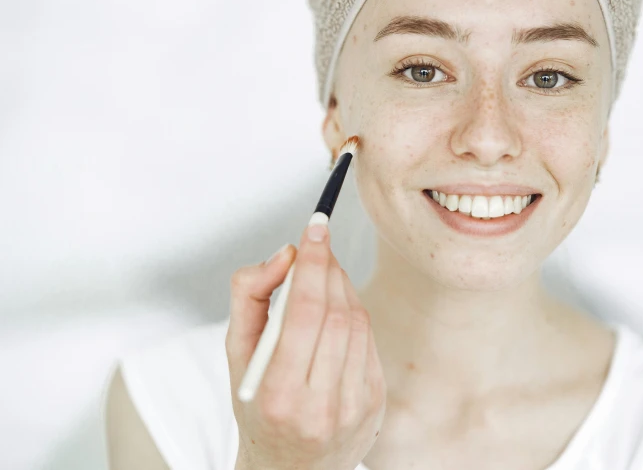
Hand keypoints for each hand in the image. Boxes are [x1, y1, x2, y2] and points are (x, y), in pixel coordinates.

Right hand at [225, 223, 386, 469]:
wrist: (290, 468)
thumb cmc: (257, 407)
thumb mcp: (235, 356)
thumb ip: (249, 297)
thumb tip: (285, 255)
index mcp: (277, 395)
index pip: (304, 313)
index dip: (312, 264)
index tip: (314, 229)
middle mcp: (319, 406)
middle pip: (335, 313)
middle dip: (327, 269)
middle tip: (317, 245)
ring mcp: (353, 407)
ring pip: (357, 323)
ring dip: (342, 288)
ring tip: (323, 277)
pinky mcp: (375, 404)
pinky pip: (369, 341)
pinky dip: (354, 314)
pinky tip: (337, 310)